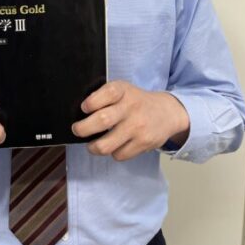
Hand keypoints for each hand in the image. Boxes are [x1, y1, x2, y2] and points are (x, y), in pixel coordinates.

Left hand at [72, 80, 189, 160]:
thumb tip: (80, 113)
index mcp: (123, 90)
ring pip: (106, 145)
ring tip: (92, 144)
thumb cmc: (136, 101)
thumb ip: (104, 97)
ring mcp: (138, 127)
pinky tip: (114, 145)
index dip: (91, 102)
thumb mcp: (123, 90)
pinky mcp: (143, 143)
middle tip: (78, 130)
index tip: (84, 108)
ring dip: (93, 147)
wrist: (166, 112)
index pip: (106, 93)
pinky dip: (113, 152)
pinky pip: (118, 155)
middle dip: (82, 128)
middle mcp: (131, 108)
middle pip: (102, 120)